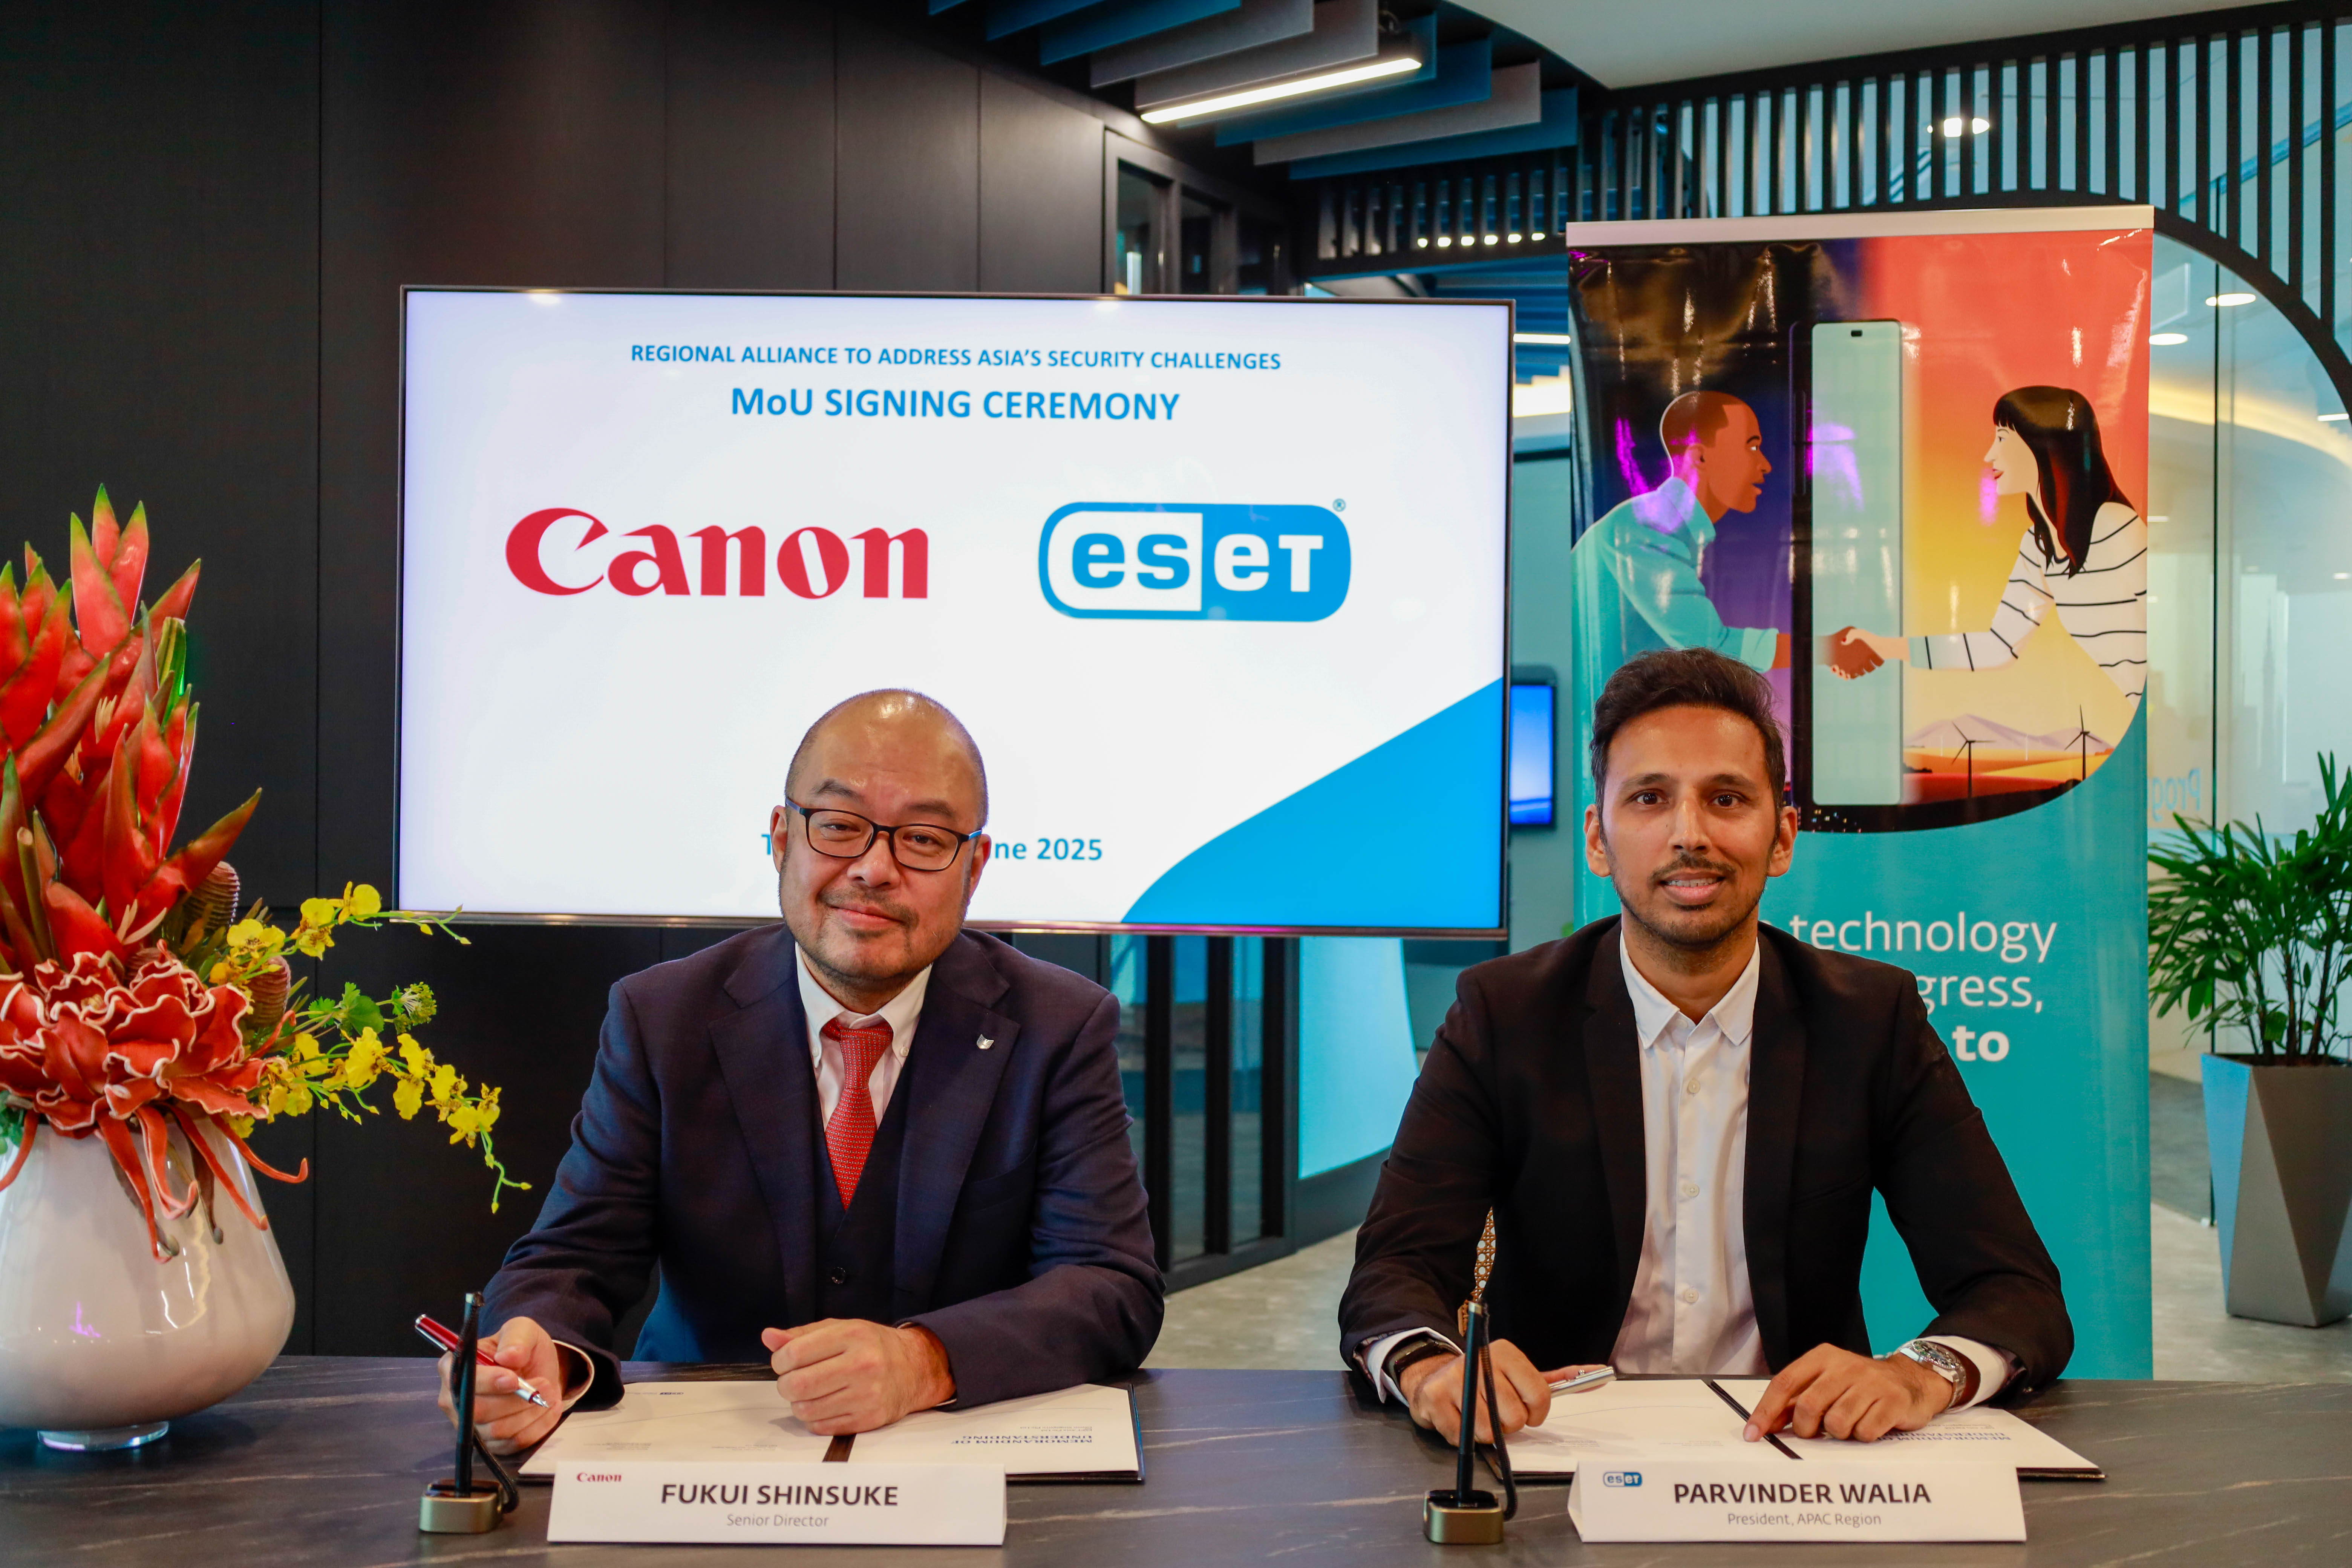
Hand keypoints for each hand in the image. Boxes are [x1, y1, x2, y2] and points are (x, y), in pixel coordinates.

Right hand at [437, 1314, 565, 1454]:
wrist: (538, 1370)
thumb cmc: (522, 1349)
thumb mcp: (523, 1330)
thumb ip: (516, 1338)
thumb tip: (507, 1356)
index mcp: (453, 1368)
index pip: (461, 1382)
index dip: (487, 1383)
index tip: (514, 1378)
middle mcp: (455, 1400)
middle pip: (479, 1411)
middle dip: (515, 1399)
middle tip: (543, 1383)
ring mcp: (471, 1425)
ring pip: (498, 1430)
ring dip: (530, 1411)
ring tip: (548, 1392)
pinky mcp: (492, 1443)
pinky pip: (514, 1443)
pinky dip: (537, 1425)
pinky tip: (548, 1407)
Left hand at [763, 1319, 954, 1434]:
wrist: (914, 1368)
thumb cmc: (872, 1346)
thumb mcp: (840, 1329)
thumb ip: (801, 1334)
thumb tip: (768, 1336)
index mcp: (852, 1335)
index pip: (794, 1353)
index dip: (779, 1360)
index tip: (785, 1362)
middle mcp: (862, 1365)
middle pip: (797, 1385)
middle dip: (786, 1384)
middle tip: (794, 1379)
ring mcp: (866, 1395)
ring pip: (805, 1410)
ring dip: (799, 1403)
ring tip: (811, 1392)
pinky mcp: (868, 1419)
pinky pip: (821, 1427)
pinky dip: (814, 1418)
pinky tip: (824, 1405)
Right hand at [1396, 1338, 1566, 1441]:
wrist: (1432, 1378)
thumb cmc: (1485, 1382)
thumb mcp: (1519, 1375)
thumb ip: (1558, 1378)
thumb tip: (1599, 1373)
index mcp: (1505, 1353)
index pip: (1539, 1394)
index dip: (1537, 1412)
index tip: (1528, 1411)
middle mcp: (1479, 1361)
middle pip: (1514, 1417)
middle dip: (1509, 1425)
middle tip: (1497, 1414)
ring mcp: (1454, 1379)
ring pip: (1488, 1431)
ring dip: (1486, 1434)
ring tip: (1477, 1416)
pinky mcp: (1433, 1398)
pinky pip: (1462, 1437)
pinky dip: (1464, 1437)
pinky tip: (1459, 1419)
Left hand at [1744, 1344, 1954, 1443]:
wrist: (1911, 1380)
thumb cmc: (1859, 1386)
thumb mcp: (1826, 1383)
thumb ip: (1796, 1400)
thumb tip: (1764, 1424)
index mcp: (1822, 1357)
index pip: (1784, 1383)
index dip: (1766, 1410)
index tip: (1753, 1434)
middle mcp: (1845, 1365)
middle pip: (1808, 1406)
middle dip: (1806, 1429)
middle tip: (1815, 1433)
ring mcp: (1871, 1382)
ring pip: (1837, 1423)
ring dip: (1838, 1434)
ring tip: (1849, 1424)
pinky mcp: (1893, 1400)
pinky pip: (1865, 1432)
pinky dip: (1863, 1436)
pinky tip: (1869, 1425)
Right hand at [1824, 627, 1884, 679]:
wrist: (1884, 647)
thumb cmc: (1871, 639)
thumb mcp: (1860, 633)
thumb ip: (1852, 634)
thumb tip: (1843, 641)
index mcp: (1846, 651)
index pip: (1834, 657)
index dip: (1830, 660)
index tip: (1830, 662)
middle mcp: (1849, 659)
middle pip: (1838, 667)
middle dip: (1835, 670)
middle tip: (1835, 669)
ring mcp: (1855, 666)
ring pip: (1845, 673)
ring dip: (1842, 675)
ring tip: (1843, 673)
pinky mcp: (1861, 670)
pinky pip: (1854, 675)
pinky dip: (1851, 676)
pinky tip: (1849, 676)